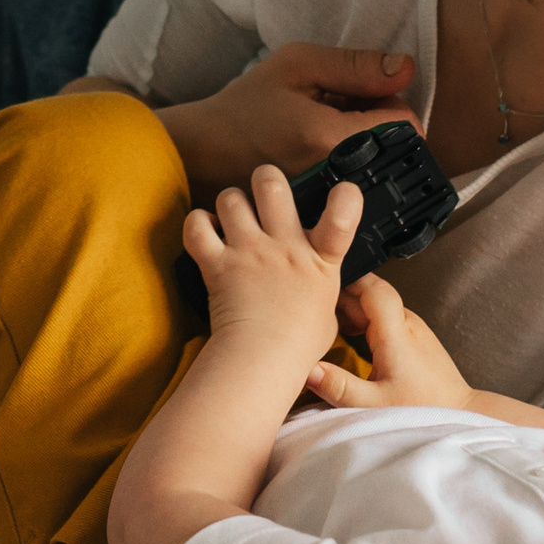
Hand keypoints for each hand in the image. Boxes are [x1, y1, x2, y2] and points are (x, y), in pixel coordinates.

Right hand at [160, 38, 413, 196]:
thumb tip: (406, 69)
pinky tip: (319, 153)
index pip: (406, 125)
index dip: (391, 101)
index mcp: (332, 138)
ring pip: (377, 169)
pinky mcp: (316, 213)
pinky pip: (354, 189)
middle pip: (394, 150)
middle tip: (338, 111)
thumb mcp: (297, 65)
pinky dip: (346, 167)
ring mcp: (326, 201)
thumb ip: (355, 66)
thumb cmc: (246, 104)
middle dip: (377, 124)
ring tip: (326, 132)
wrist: (204, 149)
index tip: (361, 94)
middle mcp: (335, 177)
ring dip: (363, 146)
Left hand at [185, 162, 361, 379]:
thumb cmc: (296, 347)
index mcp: (320, 260)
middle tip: (264, 194)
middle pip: (271, 184)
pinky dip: (197, 223)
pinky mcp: (218, 264)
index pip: (344, 215)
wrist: (262, 363)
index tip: (342, 191)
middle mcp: (285, 248)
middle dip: (266, 180)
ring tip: (232, 219)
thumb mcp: (327, 314)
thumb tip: (322, 288)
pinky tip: (206, 232)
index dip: (346, 195)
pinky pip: (197, 226)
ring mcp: (249, 252)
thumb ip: (323, 290)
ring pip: (232, 197)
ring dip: (230, 203)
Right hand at [301, 272, 472, 413]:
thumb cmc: (423, 410)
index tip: (320, 287)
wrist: (459, 412)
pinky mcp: (413, 335)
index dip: (345, 281)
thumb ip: (338, 386)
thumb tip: (307, 370)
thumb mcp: (373, 404)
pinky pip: (384, 316)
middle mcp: (406, 323)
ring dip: (351, 308)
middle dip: (341, 296)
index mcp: (396, 333)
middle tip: (313, 310)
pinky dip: (363, 319)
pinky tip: (348, 333)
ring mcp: (412, 327)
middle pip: (369, 292)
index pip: (370, 286)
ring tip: (326, 322)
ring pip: (376, 303)